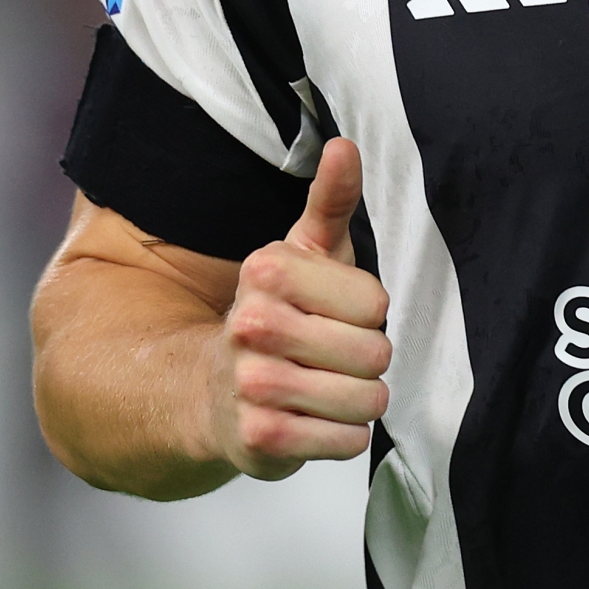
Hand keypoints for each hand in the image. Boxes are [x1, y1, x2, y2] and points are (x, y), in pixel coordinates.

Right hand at [200, 137, 390, 478]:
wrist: (213, 394)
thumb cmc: (280, 316)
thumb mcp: (306, 253)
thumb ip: (331, 201)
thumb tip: (344, 146)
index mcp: (268, 271)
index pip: (375, 303)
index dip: (367, 314)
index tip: (334, 313)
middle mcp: (251, 324)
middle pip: (374, 353)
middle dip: (366, 360)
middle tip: (332, 357)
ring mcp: (253, 384)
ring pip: (366, 400)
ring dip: (360, 401)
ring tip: (329, 390)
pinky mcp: (261, 440)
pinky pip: (348, 442)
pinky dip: (343, 437)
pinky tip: (314, 422)